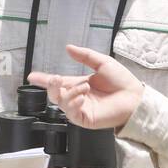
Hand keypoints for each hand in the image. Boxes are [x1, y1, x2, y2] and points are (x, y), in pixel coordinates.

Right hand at [28, 44, 143, 130]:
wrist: (134, 97)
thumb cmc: (121, 81)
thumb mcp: (102, 63)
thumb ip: (84, 56)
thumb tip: (68, 48)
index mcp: (79, 84)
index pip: (58, 82)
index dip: (45, 79)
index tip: (32, 76)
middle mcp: (77, 97)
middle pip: (54, 94)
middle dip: (50, 85)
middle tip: (54, 78)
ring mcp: (80, 109)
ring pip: (60, 103)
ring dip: (69, 93)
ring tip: (84, 87)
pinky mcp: (85, 119)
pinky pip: (71, 114)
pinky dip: (73, 103)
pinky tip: (83, 97)